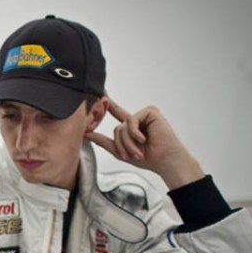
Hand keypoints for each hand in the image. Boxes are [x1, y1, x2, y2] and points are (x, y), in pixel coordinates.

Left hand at [87, 96, 203, 188]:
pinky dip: (134, 133)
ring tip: (138, 151)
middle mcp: (138, 119)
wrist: (164, 160)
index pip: (117, 113)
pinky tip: (143, 139)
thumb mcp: (120, 151)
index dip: (108, 103)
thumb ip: (104, 141)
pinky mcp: (150, 111)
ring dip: (128, 142)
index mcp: (133, 127)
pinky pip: (131, 121)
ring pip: (123, 126)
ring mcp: (145, 114)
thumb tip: (86, 134)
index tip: (100, 92)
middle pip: (117, 129)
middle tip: (130, 155)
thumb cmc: (147, 158)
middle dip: (122, 144)